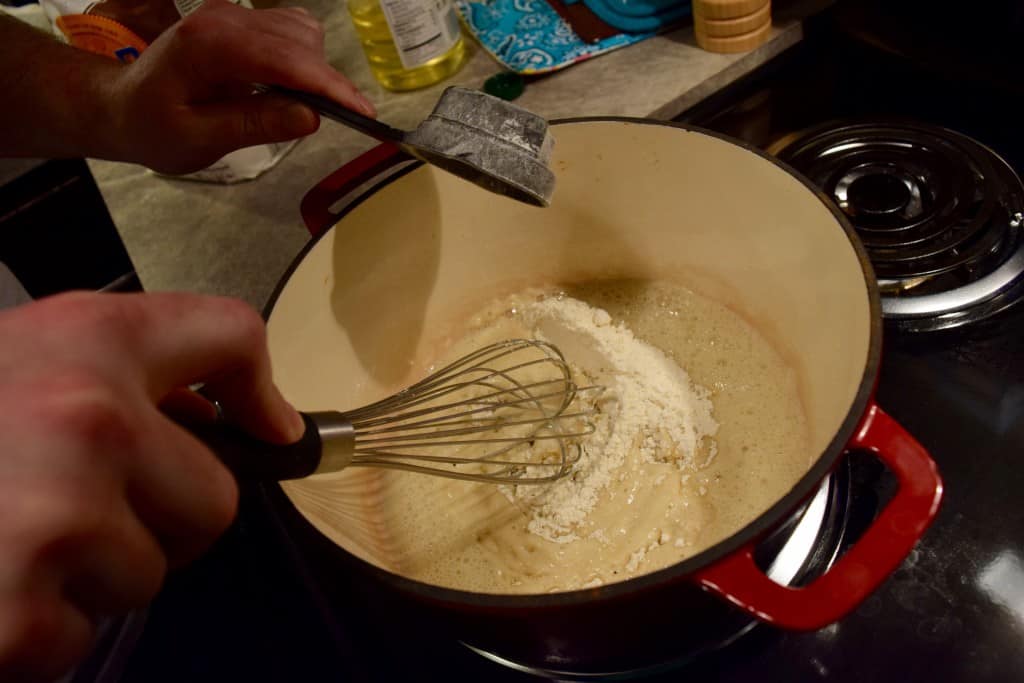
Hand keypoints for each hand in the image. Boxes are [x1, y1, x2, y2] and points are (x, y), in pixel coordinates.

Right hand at [0, 291, 303, 681]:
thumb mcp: (19, 362)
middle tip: (75, 511)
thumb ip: (122, 377)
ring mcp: (56, 517)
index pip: (228, 333)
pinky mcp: (19, 616)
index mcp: (86, 340)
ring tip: (8, 542)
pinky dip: (37, 628)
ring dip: (94, 576)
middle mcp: (87, 416)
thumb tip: (243, 422)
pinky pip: (82, 636)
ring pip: (152, 573)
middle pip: (217, 499)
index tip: (272, 431)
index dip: (259, 389)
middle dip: (161, 520)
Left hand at [104, 0, 376, 173]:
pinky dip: (305, 59)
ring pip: (301, 32)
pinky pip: (289, 31)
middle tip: (350, 122)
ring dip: (317, 70)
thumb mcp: (197, 139)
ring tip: (314, 108)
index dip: (330, 86)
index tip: (363, 113)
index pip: (286, 59)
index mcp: (210, 45)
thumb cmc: (152, 127)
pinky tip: (297, 89)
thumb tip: (310, 116)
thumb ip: (253, 124)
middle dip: (330, 83)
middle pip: (300, 42)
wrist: (121, 106)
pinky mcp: (240, 21)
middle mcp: (225, 18)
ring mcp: (233, 15)